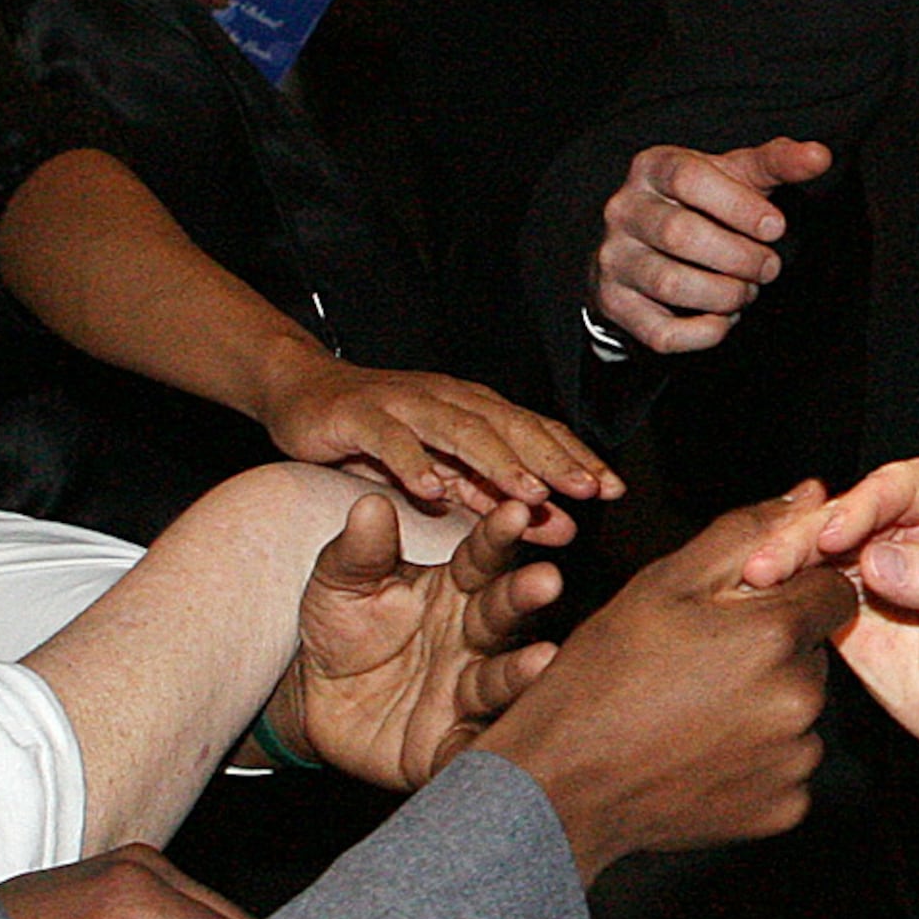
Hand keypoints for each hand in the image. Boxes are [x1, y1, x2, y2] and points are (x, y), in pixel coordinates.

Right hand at [250, 349, 612, 523]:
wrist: (304, 392)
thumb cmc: (381, 433)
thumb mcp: (444, 469)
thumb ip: (496, 496)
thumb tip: (561, 526)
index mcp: (476, 411)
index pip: (537, 430)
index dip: (575, 457)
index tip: (613, 490)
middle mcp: (449, 401)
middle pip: (511, 428)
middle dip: (553, 460)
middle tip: (588, 492)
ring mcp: (405, 406)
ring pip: (461, 431)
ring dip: (498, 463)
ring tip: (529, 495)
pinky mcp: (359, 417)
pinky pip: (390, 440)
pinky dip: (413, 463)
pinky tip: (432, 492)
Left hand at [262, 491, 565, 787]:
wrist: (314, 699)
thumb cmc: (341, 627)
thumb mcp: (340, 581)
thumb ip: (360, 549)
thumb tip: (369, 505)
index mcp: (455, 589)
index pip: (481, 557)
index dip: (499, 535)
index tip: (518, 510)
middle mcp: (473, 638)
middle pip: (502, 614)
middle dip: (524, 597)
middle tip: (546, 581)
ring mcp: (466, 691)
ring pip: (498, 679)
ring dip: (521, 671)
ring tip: (542, 659)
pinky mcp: (449, 743)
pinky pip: (468, 748)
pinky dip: (483, 750)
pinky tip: (500, 747)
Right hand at [475, 493, 859, 880]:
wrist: (562, 787)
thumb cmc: (602, 679)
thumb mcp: (662, 585)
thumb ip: (745, 534)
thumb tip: (812, 495)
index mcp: (775, 634)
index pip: (833, 592)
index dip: (790, 593)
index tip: (742, 611)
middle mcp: (799, 698)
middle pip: (813, 653)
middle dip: (772, 650)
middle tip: (701, 665)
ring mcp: (794, 759)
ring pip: (801, 710)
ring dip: (765, 705)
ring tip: (695, 712)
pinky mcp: (784, 807)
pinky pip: (788, 767)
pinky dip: (757, 759)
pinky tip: (703, 754)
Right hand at [591, 137, 837, 353]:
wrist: (643, 243)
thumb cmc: (699, 203)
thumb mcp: (734, 174)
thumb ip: (776, 163)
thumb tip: (820, 156)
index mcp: (653, 167)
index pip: (689, 177)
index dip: (739, 206)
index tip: (776, 228)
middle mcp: (624, 210)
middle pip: (680, 234)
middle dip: (739, 257)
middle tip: (768, 268)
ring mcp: (614, 258)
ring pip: (671, 284)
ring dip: (725, 294)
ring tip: (745, 290)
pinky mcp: (615, 304)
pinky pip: (661, 332)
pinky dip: (704, 333)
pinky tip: (724, 317)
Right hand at [736, 457, 918, 816]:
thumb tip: (878, 560)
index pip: (902, 485)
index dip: (864, 505)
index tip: (836, 535)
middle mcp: (910, 517)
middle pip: (846, 510)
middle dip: (805, 533)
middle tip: (771, 562)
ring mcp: (872, 556)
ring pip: (815, 544)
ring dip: (781, 559)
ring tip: (753, 579)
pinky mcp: (841, 598)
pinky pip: (803, 585)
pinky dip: (779, 591)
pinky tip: (755, 600)